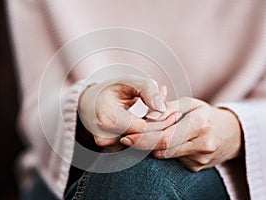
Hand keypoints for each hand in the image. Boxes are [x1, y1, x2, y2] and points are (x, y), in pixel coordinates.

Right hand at [79, 76, 169, 151]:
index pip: (143, 128)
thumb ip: (148, 90)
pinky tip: (152, 125)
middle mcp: (104, 137)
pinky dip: (146, 137)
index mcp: (107, 118)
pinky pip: (136, 146)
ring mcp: (107, 147)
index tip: (173, 113)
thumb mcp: (129, 81)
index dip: (160, 122)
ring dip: (154, 133)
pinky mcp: (112, 151)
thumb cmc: (112, 90)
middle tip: (175, 117)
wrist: (91, 103)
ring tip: (164, 118)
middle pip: (143, 140)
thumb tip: (162, 109)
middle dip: (161, 129)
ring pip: (141, 146)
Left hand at [120, 97, 242, 170]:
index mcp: (201, 124)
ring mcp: (200, 160)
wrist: (231, 134)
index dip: (143, 139)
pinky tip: (170, 141)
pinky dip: (165, 151)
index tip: (126, 138)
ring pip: (165, 155)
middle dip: (143, 143)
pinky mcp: (196, 167)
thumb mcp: (189, 103)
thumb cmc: (206, 114)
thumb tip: (148, 117)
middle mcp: (202, 145)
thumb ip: (167, 108)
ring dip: (154, 146)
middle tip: (128, 138)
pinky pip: (172, 159)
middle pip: (162, 150)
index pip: (165, 138)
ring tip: (155, 134)